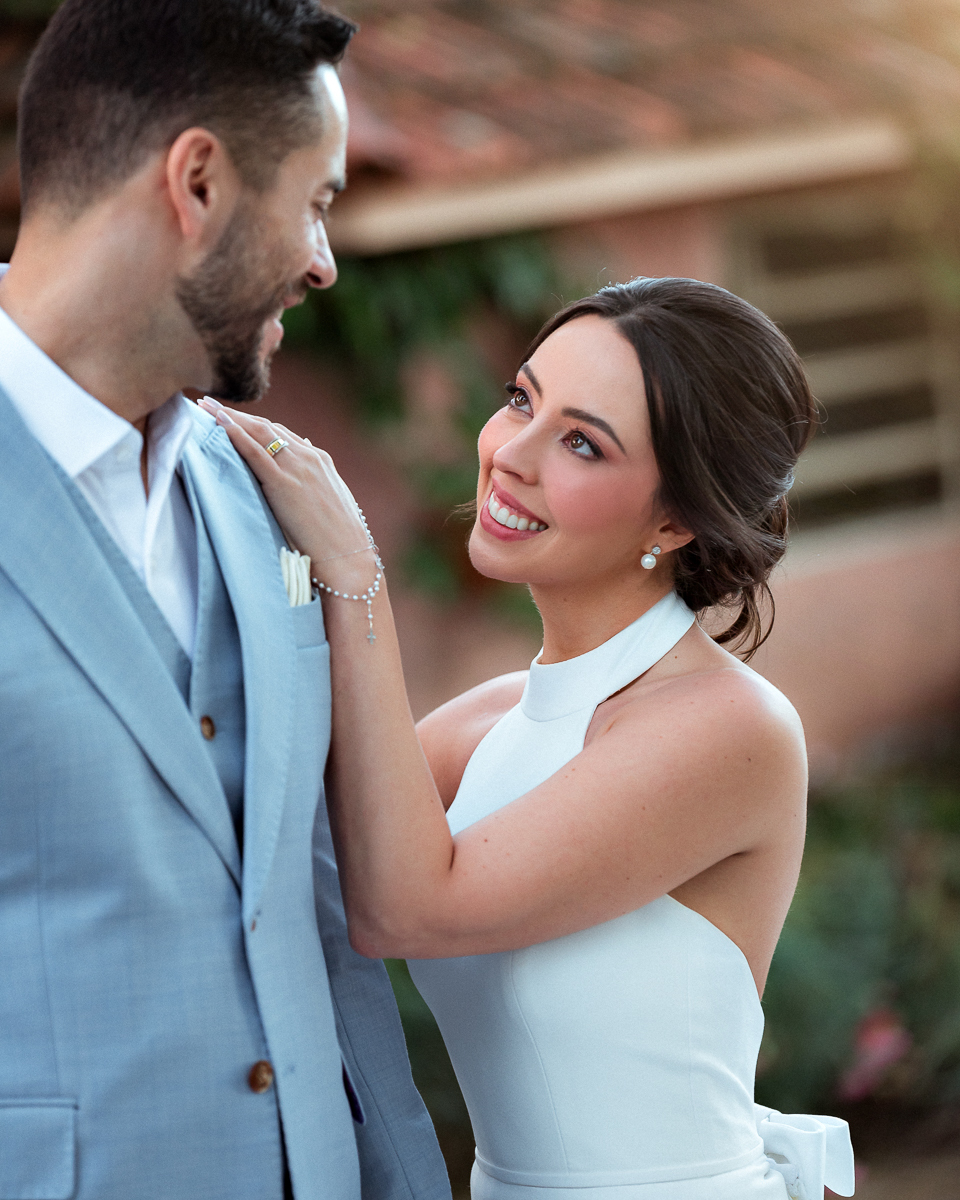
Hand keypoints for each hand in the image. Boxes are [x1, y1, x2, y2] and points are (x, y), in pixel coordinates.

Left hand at [198, 398, 374, 582]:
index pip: (281, 434)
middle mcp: (308, 457)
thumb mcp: (328, 501)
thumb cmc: (338, 537)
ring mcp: (297, 467)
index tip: (233, 418)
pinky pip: (255, 452)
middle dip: (237, 414)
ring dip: (229, 417)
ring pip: (258, 432)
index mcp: (319, 460)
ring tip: (204, 407)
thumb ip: (313, 480)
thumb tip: (301, 463)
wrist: (347, 556)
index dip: (255, 425)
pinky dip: (235, 434)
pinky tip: (217, 422)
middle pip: (267, 427)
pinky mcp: (284, 483)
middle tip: (209, 405)